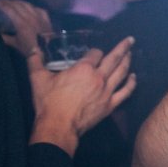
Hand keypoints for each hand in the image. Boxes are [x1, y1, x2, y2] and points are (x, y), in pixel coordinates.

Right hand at [0, 0, 50, 56]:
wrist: (49, 52)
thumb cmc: (31, 49)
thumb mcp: (16, 44)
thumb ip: (5, 37)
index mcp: (21, 23)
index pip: (8, 9)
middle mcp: (30, 17)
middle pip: (17, 4)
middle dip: (6, 1)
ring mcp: (39, 16)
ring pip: (27, 4)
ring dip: (17, 2)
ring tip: (10, 2)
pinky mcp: (46, 18)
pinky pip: (37, 9)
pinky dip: (31, 7)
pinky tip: (27, 7)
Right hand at [29, 36, 136, 151]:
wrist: (58, 126)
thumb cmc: (49, 102)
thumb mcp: (38, 79)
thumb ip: (35, 62)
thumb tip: (34, 50)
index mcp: (83, 69)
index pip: (95, 53)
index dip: (94, 51)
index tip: (93, 52)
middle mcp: (98, 77)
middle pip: (114, 59)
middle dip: (123, 47)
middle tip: (130, 40)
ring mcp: (106, 91)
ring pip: (122, 72)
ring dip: (128, 61)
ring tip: (131, 54)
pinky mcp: (110, 105)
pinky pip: (125, 92)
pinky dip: (131, 83)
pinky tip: (134, 77)